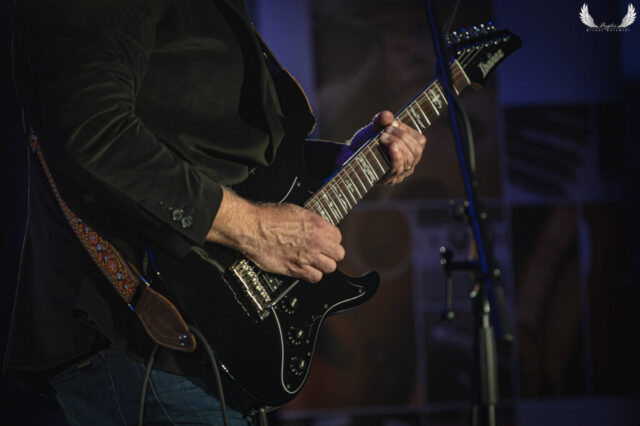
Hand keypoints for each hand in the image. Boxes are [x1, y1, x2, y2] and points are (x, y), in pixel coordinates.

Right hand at [207, 189, 344, 282]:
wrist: (252, 228)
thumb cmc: (267, 218)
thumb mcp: (295, 211)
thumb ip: (310, 221)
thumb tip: (316, 227)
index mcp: (317, 225)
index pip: (338, 237)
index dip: (332, 239)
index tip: (326, 241)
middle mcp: (315, 242)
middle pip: (338, 254)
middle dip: (332, 254)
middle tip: (324, 253)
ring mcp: (306, 257)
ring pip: (330, 268)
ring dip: (324, 265)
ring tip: (315, 262)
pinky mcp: (295, 269)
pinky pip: (315, 277)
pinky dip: (312, 275)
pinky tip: (307, 270)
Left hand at [350, 110, 425, 184]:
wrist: (347, 157)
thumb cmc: (364, 143)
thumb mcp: (373, 129)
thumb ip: (380, 120)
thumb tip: (387, 116)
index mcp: (408, 150)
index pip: (419, 141)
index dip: (408, 130)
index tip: (392, 124)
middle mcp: (407, 164)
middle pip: (416, 151)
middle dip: (402, 137)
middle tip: (385, 131)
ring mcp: (398, 174)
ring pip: (408, 160)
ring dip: (397, 143)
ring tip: (382, 137)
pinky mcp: (387, 179)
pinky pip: (397, 168)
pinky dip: (396, 156)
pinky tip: (392, 146)